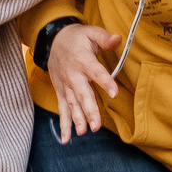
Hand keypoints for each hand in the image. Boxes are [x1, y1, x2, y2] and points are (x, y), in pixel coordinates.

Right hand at [46, 23, 122, 142]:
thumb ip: (105, 38)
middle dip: (89, 111)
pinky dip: (63, 124)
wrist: (53, 41)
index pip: (96, 72)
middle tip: (96, 126)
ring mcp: (66, 86)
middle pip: (82, 95)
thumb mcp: (91, 32)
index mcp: (83, 60)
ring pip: (72, 105)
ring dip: (77, 119)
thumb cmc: (77, 38)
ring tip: (83, 132)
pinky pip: (62, 110)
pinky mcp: (61, 92)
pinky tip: (66, 139)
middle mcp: (73, 75)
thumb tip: (118, 39)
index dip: (105, 82)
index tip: (114, 93)